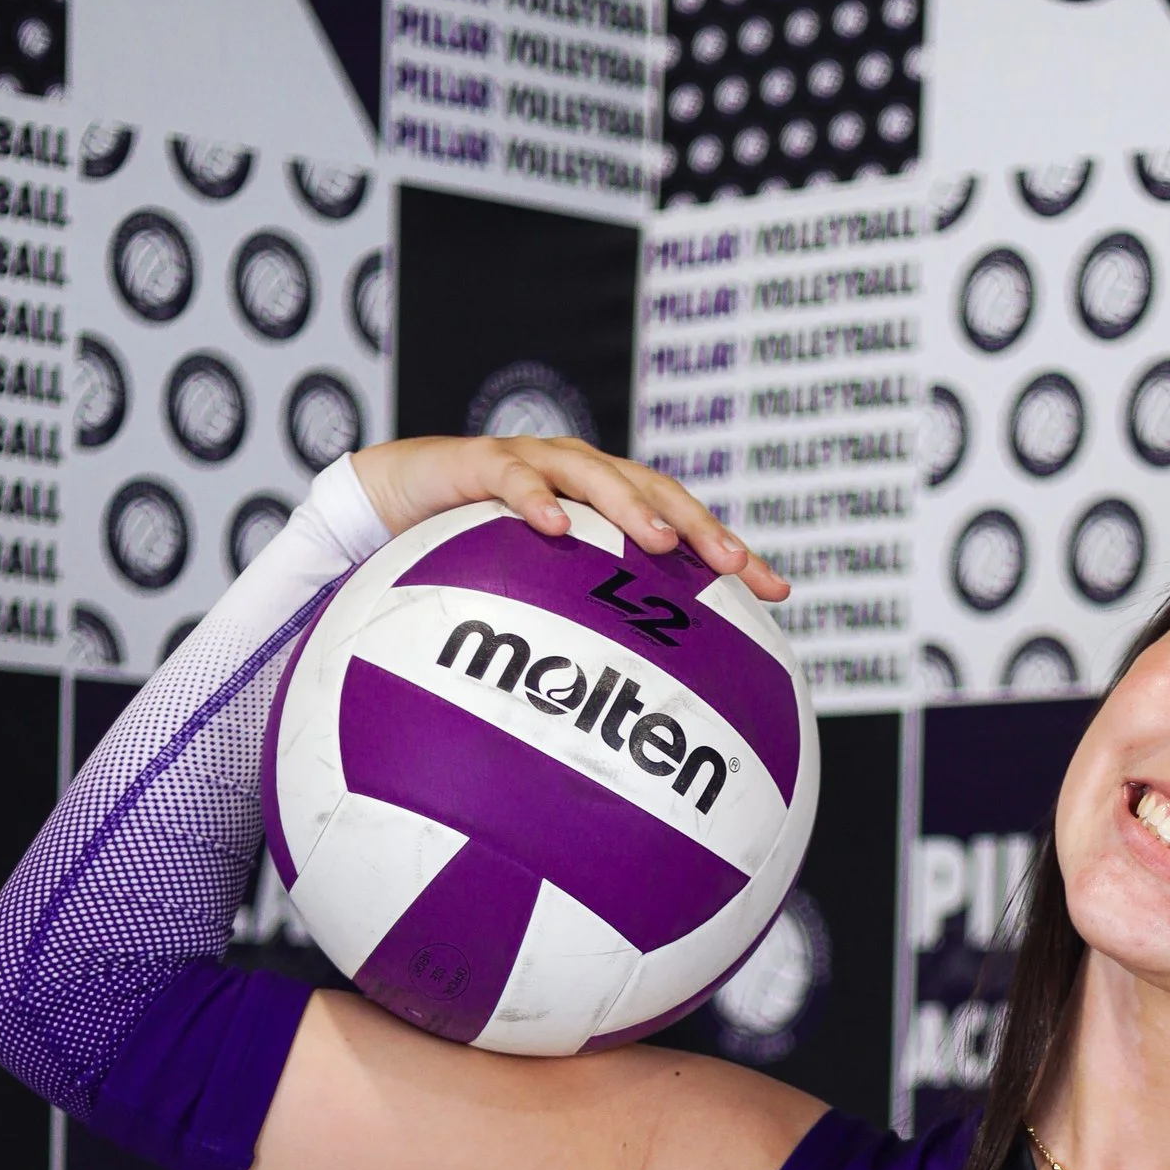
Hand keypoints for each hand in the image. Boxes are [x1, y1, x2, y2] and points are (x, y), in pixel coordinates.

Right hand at [346, 434, 787, 601]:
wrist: (391, 498)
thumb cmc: (472, 551)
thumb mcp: (535, 594)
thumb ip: (582, 627)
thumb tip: (633, 707)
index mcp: (607, 506)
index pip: (683, 525)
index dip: (730, 553)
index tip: (778, 593)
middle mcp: (582, 477)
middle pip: (655, 491)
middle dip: (696, 526)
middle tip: (730, 564)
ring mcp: (534, 462)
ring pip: (593, 474)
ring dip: (628, 504)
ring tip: (657, 541)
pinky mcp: (479, 462)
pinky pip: (511, 479)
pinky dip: (534, 499)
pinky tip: (554, 528)